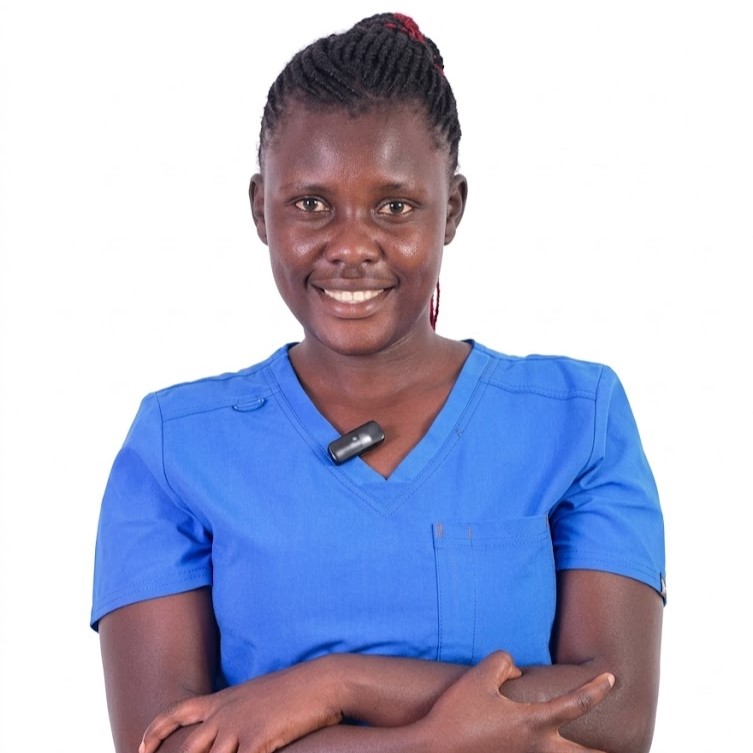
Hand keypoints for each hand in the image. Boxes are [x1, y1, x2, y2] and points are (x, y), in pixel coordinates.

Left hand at [139, 659, 341, 752]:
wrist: (320, 683)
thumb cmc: (293, 691)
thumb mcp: (256, 696)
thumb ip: (236, 711)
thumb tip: (225, 728)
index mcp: (222, 700)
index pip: (177, 712)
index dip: (155, 731)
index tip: (141, 747)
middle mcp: (224, 714)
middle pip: (187, 748)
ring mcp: (239, 728)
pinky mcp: (257, 741)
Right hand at [413, 650, 614, 752]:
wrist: (433, 750)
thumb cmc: (457, 713)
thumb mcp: (480, 676)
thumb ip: (505, 662)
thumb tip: (519, 670)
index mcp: (534, 723)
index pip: (576, 704)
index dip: (596, 689)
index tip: (610, 677)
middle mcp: (536, 748)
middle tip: (627, 750)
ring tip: (597, 751)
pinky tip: (549, 747)